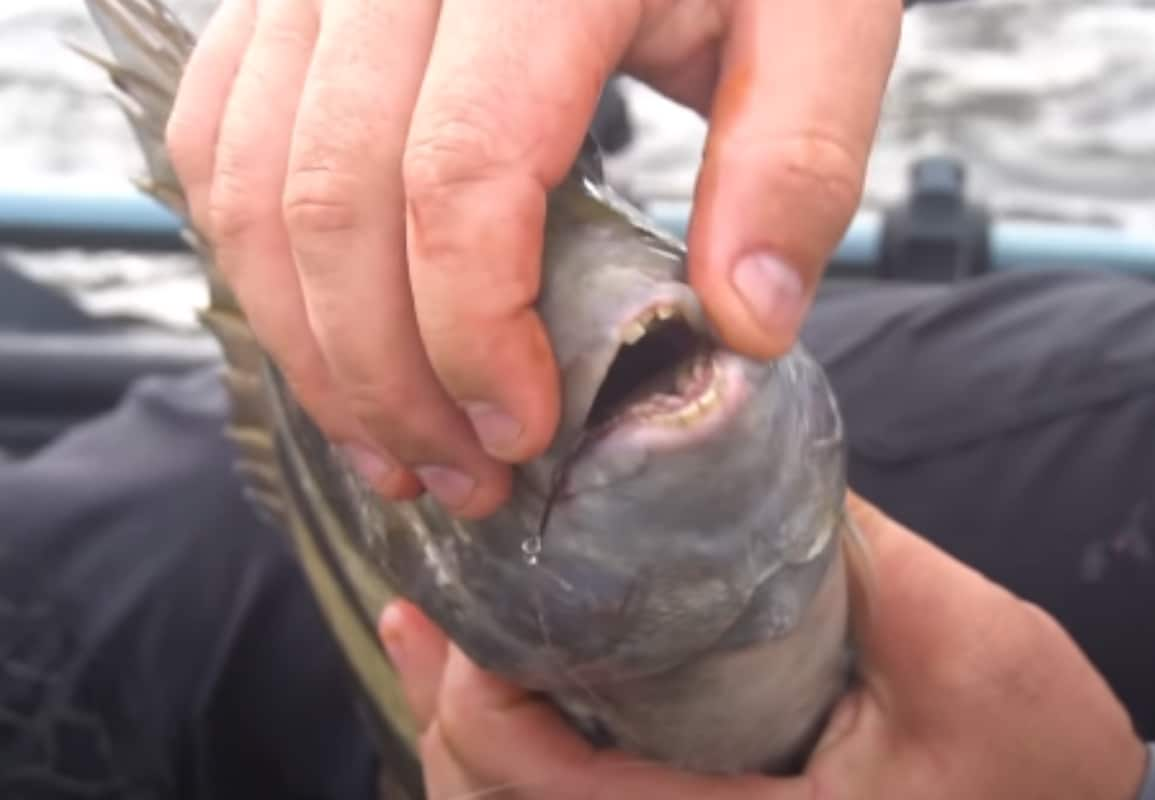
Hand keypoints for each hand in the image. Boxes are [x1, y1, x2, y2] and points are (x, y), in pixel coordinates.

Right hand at [166, 0, 900, 515]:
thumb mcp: (819, 18)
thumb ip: (796, 160)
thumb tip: (741, 325)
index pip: (460, 171)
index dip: (472, 333)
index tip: (523, 434)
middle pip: (330, 195)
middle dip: (382, 374)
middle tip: (454, 476)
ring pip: (248, 179)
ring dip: (307, 341)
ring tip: (386, 442)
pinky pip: (217, 134)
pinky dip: (257, 258)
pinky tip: (328, 334)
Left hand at [378, 494, 1148, 798]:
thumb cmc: (1028, 757)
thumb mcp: (971, 654)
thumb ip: (858, 556)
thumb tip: (737, 445)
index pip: (544, 791)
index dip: (482, 693)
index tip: (486, 599)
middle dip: (452, 705)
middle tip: (432, 609)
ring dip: (468, 724)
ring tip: (439, 634)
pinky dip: (516, 750)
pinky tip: (506, 678)